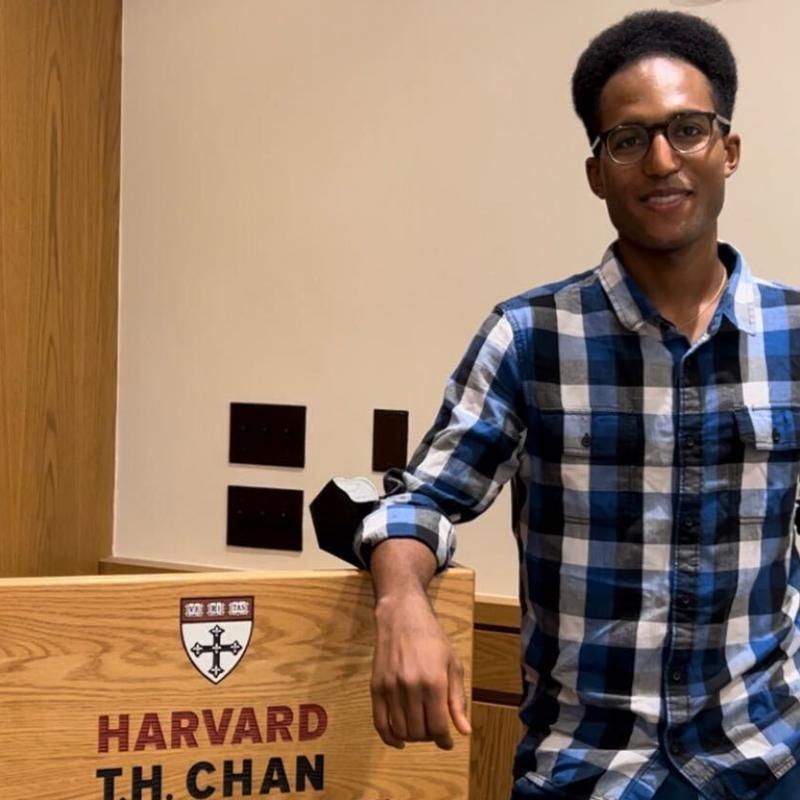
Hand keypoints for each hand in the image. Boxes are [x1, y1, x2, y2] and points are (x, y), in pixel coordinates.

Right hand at [370, 591, 470, 749]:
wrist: (402, 616)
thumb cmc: (432, 638)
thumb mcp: (453, 664)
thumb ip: (457, 699)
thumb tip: (463, 730)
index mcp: (434, 681)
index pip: (438, 726)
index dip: (444, 740)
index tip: (447, 743)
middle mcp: (411, 687)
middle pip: (419, 731)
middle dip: (429, 737)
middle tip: (434, 730)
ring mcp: (391, 687)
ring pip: (401, 729)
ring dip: (412, 736)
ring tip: (420, 728)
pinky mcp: (376, 686)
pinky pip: (379, 722)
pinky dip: (389, 737)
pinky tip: (399, 740)